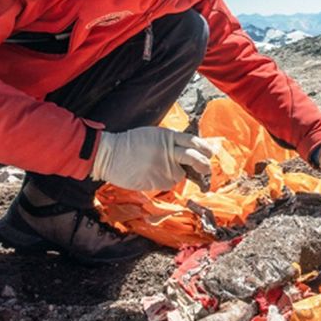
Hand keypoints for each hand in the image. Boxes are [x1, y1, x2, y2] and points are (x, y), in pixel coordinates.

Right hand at [91, 127, 213, 190]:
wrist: (110, 154)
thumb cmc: (131, 144)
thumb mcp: (153, 135)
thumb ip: (170, 142)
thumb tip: (186, 153)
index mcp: (167, 136)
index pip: (193, 141)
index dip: (204, 148)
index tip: (209, 153)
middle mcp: (168, 151)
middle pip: (194, 158)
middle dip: (204, 165)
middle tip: (206, 169)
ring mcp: (162, 166)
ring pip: (180, 175)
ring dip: (175, 175)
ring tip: (158, 170)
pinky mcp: (156, 180)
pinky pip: (167, 184)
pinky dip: (163, 182)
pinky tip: (151, 176)